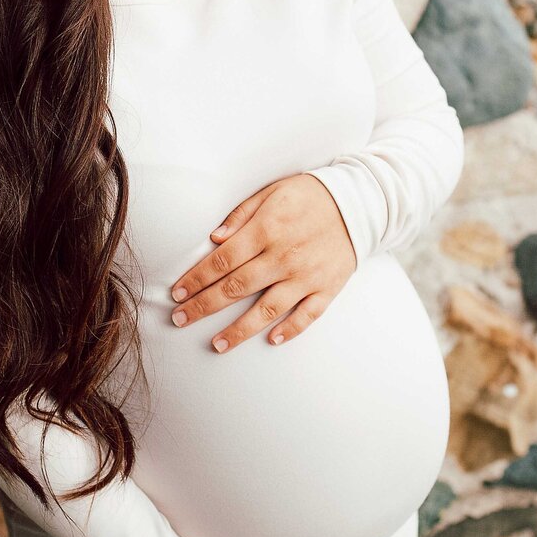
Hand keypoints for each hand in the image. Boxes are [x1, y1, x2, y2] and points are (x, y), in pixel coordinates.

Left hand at [168, 173, 357, 353]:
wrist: (359, 203)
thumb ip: (241, 214)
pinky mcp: (327, 288)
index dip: (196, 278)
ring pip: (267, 308)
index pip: (222, 260)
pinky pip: (307, 315)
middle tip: (180, 319)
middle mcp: (284, 255)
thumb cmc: (309, 196)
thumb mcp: (272, 192)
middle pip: (236, 287)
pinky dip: (289, 329)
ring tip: (217, 344)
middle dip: (204, 306)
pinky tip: (270, 340)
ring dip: (239, 329)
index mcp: (267, 229)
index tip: (177, 293)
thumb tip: (215, 238)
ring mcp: (307, 275)